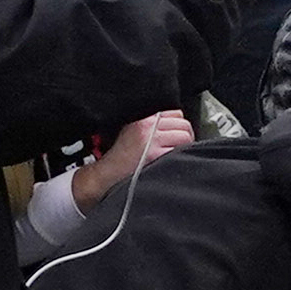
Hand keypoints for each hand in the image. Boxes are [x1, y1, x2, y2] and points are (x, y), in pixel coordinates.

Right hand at [68, 109, 191, 208]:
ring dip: (185, 148)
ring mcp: (152, 140)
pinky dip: (180, 158)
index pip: (176, 114)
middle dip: (185, 137)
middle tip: (180, 149)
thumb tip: (176, 128)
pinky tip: (170, 164)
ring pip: (185, 137)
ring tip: (175, 156)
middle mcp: (148, 126)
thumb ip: (152, 127)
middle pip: (184, 125)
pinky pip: (180, 152)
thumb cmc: (117, 158)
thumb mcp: (131, 132)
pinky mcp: (154, 155)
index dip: (179, 128)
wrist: (104, 175)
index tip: (176, 138)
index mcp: (144, 119)